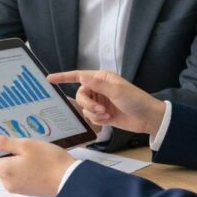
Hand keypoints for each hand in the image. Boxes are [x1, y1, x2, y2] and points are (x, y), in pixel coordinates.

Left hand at [0, 135, 75, 196]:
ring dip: (15, 161)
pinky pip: (18, 177)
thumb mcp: (27, 145)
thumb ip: (4, 143)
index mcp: (4, 170)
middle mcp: (7, 182)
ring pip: (8, 171)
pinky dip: (22, 169)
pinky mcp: (27, 190)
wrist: (70, 180)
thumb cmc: (50, 161)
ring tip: (31, 153)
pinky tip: (36, 162)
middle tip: (19, 145)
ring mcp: (17, 188)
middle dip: (3, 155)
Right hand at [49, 70, 165, 135]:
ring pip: (85, 108)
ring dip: (94, 113)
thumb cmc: (135, 100)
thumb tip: (81, 78)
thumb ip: (97, 85)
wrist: (147, 118)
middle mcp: (99, 88)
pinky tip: (109, 119)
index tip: (49, 78)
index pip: (78, 76)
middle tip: (100, 109)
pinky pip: (91, 117)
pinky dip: (98, 120)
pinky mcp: (103, 114)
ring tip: (107, 114)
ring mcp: (100, 102)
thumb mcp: (117, 91)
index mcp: (102, 78)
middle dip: (88, 104)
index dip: (63, 77)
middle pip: (81, 95)